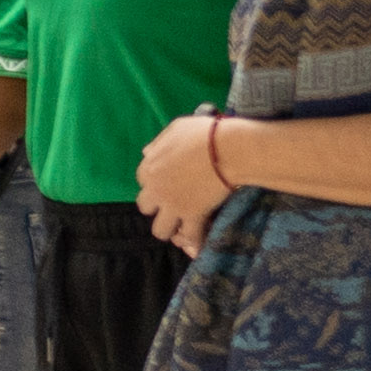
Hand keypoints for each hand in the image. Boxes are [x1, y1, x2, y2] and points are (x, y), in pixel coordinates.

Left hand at [135, 113, 231, 252]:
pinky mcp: (193, 216)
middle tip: (174, 203)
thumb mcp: (175, 129)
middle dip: (158, 206)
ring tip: (182, 224)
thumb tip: (146, 153)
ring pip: (160, 230)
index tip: (169, 181)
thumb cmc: (204, 134)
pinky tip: (199, 240)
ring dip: (170, 228)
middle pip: (145, 207)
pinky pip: (189, 237)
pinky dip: (195, 240)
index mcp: (149, 168)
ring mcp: (173, 205)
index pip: (142, 180)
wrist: (228, 149)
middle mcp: (156, 190)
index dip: (155, 181)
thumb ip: (159, 144)